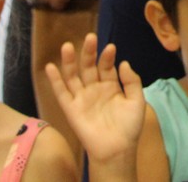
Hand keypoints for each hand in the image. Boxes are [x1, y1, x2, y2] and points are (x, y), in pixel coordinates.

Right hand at [45, 34, 144, 167]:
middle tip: (90, 38)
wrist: (117, 149)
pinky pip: (61, 93)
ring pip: (73, 76)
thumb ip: (132, 81)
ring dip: (69, 61)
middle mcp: (95, 89)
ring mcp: (82, 98)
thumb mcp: (137, 101)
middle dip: (89, 52)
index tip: (110, 47)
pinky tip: (50, 66)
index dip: (107, 57)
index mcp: (111, 86)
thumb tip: (123, 62)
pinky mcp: (71, 109)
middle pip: (89, 67)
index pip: (107, 66)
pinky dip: (55, 80)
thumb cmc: (129, 127)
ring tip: (68, 46)